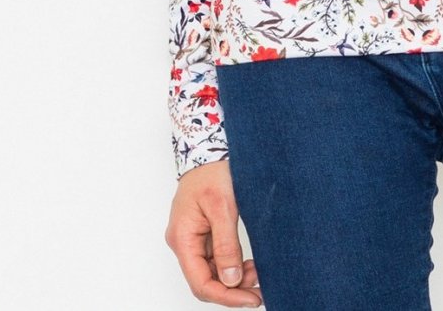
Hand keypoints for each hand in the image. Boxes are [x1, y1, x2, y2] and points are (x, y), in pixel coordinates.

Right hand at [164, 158, 262, 305]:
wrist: (209, 146)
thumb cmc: (212, 171)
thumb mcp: (223, 207)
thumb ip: (226, 245)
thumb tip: (231, 280)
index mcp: (182, 239)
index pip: (201, 282)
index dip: (226, 296)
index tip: (251, 299)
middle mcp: (184, 242)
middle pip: (206, 280)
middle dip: (232, 289)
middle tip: (260, 290)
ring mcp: (193, 238)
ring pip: (212, 271)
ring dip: (234, 278)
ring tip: (258, 274)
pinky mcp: (204, 232)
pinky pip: (216, 257)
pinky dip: (233, 264)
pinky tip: (249, 264)